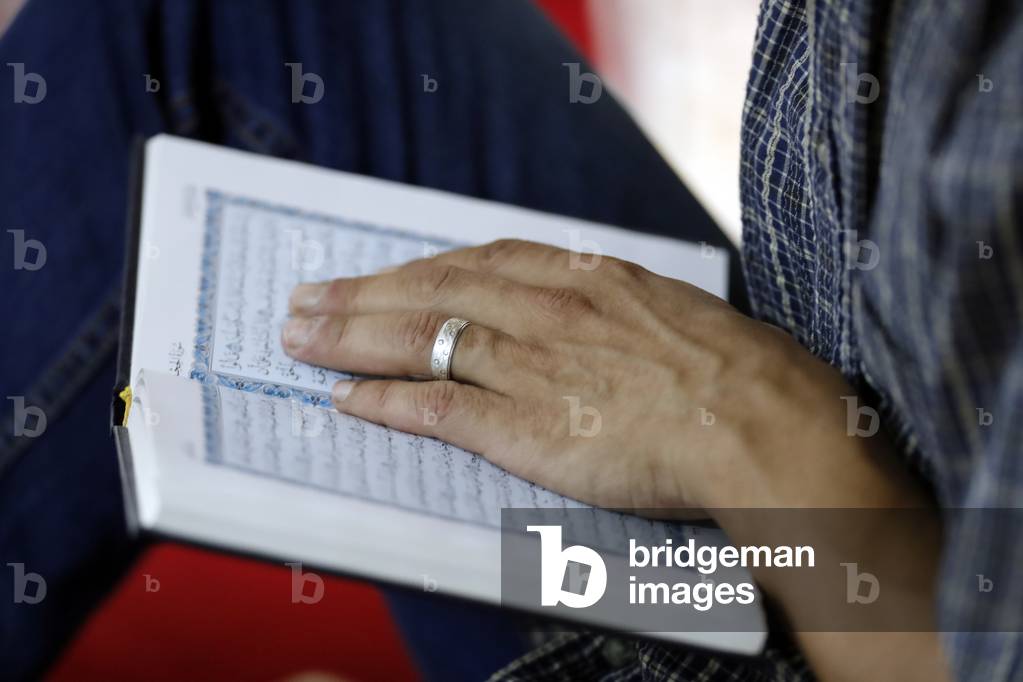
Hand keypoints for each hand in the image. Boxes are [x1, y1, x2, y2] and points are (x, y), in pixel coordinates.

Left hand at [281, 239, 884, 512]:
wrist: (760, 422)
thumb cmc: (731, 370)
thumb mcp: (665, 309)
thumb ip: (608, 305)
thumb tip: (578, 308)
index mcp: (582, 276)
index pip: (473, 260)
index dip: (413, 268)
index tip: (375, 274)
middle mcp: (544, 308)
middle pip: (430, 290)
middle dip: (360, 294)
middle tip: (305, 299)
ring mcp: (531, 365)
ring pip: (419, 339)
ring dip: (351, 338)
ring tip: (301, 338)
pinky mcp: (526, 426)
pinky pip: (437, 408)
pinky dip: (386, 402)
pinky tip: (347, 400)